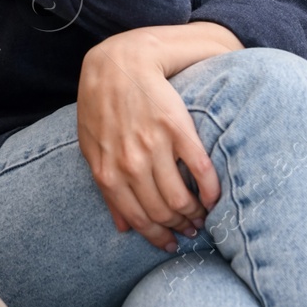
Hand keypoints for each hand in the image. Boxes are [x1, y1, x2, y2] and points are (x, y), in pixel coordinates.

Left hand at [77, 30, 220, 251]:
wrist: (119, 62)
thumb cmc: (101, 106)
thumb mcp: (92, 148)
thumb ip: (107, 188)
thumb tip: (122, 228)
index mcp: (109, 172)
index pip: (139, 219)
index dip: (158, 236)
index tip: (171, 243)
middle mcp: (131, 164)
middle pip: (163, 212)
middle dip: (179, 227)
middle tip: (191, 229)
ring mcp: (155, 146)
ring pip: (182, 198)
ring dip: (196, 213)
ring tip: (203, 215)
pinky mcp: (177, 128)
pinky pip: (200, 170)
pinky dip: (211, 190)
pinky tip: (215, 196)